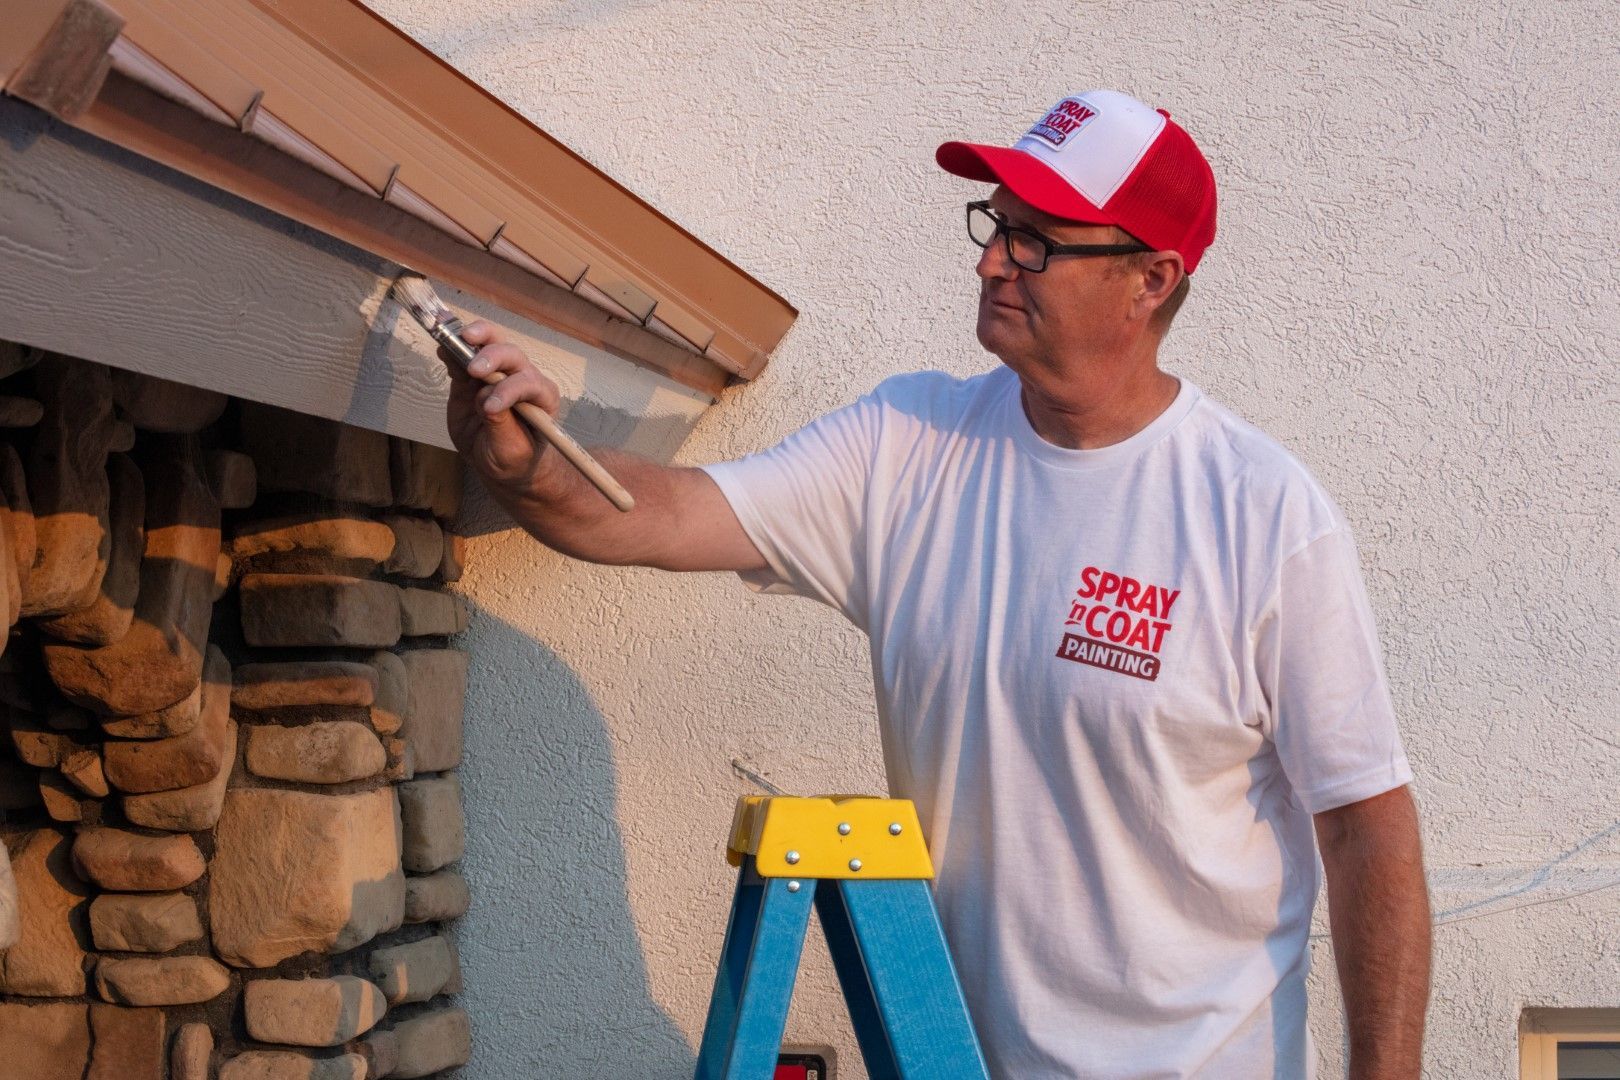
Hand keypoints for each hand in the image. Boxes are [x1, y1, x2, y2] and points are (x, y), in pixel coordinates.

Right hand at [443, 321, 562, 488]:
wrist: (497, 460)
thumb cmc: (514, 457)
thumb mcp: (512, 451)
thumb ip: (502, 426)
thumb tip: (487, 402)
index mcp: (541, 396)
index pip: (527, 383)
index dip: (508, 391)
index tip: (489, 408)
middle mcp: (521, 377)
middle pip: (511, 355)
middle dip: (493, 357)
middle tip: (474, 369)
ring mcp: (495, 374)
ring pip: (489, 344)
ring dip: (474, 338)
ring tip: (458, 337)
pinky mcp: (470, 377)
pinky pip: (462, 356)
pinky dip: (452, 346)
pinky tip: (442, 341)